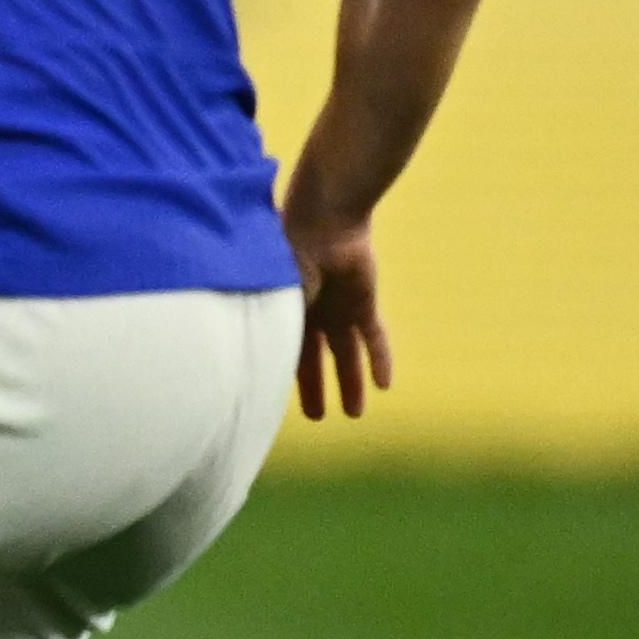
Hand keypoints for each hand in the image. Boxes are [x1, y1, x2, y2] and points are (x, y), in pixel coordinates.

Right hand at [287, 202, 390, 419]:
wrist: (323, 221)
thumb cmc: (286, 254)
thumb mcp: (273, 296)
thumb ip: (271, 329)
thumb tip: (254, 368)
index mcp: (281, 311)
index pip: (284, 353)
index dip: (283, 380)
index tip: (276, 404)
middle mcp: (309, 314)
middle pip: (315, 361)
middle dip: (315, 389)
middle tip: (316, 417)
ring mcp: (338, 309)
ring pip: (347, 355)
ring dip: (351, 383)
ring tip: (354, 413)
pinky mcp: (363, 303)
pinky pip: (374, 337)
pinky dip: (379, 359)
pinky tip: (384, 385)